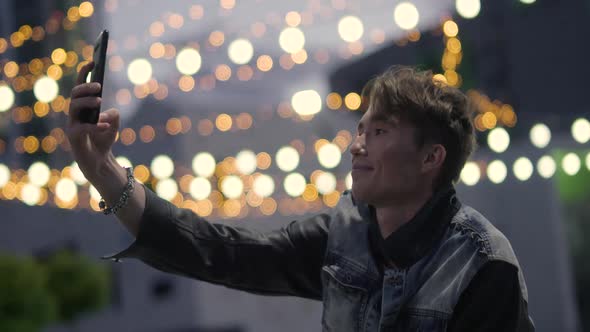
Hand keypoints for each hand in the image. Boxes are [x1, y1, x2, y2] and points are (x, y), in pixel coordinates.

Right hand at [66, 61, 119, 181]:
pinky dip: (94, 126)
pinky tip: (105, 125)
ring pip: (73, 107)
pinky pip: (82, 128)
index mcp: (82, 106)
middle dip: (86, 87)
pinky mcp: (74, 137)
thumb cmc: (103, 139)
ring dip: (87, 102)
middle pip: (75, 94)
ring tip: (100, 101)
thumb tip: (107, 112)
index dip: (85, 73)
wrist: (99, 161)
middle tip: (99, 86)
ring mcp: (72, 124)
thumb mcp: (113, 124)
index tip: (93, 62)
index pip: (80, 85)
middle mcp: (74, 113)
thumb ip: (113, 115)